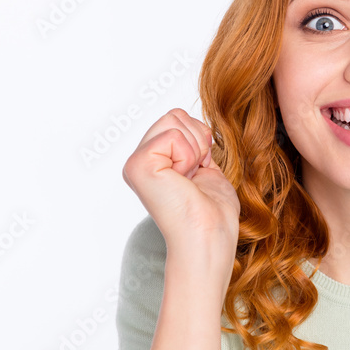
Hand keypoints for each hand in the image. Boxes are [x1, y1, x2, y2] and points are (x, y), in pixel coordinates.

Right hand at [122, 108, 240, 273]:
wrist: (210, 235)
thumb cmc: (213, 210)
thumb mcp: (205, 166)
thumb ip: (193, 143)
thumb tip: (194, 123)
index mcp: (152, 161)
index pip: (177, 118)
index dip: (199, 139)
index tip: (198, 171)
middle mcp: (139, 161)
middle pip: (175, 115)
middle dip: (197, 140)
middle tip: (194, 175)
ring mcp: (136, 163)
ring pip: (174, 119)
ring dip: (194, 149)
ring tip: (188, 179)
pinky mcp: (138, 166)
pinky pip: (173, 136)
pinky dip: (188, 156)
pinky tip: (183, 180)